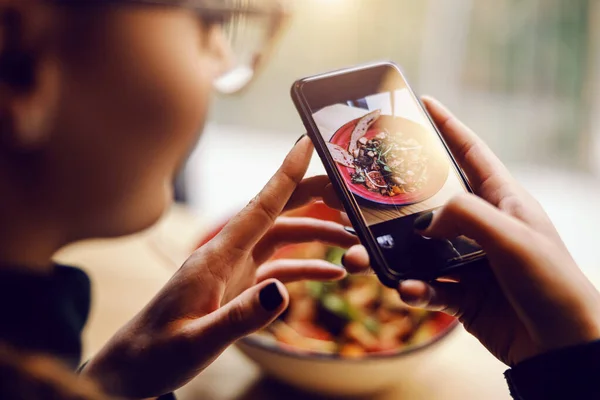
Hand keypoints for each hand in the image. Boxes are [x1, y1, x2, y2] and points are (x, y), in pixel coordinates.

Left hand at [82, 136, 357, 397]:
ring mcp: (234, 269)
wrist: (133, 367)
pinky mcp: (238, 286)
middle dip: (312, 196)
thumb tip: (282, 290)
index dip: (284, 175)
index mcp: (216, 258)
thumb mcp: (197, 340)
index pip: (258, 208)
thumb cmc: (156, 353)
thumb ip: (240, 316)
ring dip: (316, 235)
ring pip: (282, 238)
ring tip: (352, 241)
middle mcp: (227, 255)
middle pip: (276, 214)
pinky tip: (331, 272)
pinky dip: (306, 266)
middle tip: (348, 190)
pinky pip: (279, 268)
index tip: (306, 144)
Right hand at [343, 97, 599, 365]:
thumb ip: (465, 215)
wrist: (562, 347)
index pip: (470, 152)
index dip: (447, 126)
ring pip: (416, 250)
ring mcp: (467, 261)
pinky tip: (406, 291)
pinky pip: (424, 286)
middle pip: (429, 202)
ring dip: (389, 255)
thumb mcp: (512, 236)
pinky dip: (411, 289)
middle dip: (395, 201)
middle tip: (361, 195)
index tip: (422, 104)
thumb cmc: (551, 282)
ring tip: (361, 258)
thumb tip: (426, 223)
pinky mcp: (460, 294)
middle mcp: (481, 226)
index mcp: (502, 199)